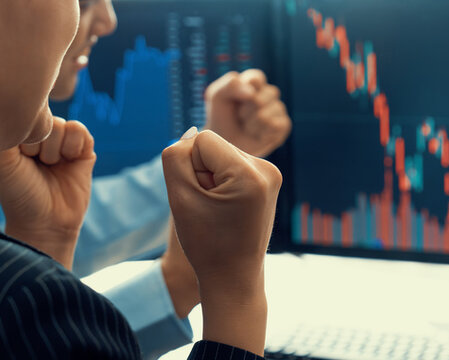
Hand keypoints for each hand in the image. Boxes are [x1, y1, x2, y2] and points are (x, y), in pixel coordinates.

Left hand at [0, 115, 95, 268]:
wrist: (45, 222)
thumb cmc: (19, 194)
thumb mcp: (4, 161)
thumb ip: (7, 132)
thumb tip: (15, 109)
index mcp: (21, 138)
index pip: (28, 116)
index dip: (24, 134)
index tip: (19, 156)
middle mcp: (42, 139)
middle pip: (48, 119)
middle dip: (41, 143)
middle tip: (36, 164)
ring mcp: (64, 145)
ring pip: (65, 125)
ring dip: (56, 149)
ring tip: (52, 166)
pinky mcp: (85, 152)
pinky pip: (82, 132)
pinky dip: (75, 146)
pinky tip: (69, 162)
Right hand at [162, 127, 281, 354]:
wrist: (234, 277)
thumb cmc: (206, 243)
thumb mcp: (180, 198)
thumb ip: (176, 157)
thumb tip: (191, 134)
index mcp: (250, 174)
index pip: (202, 140)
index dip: (190, 167)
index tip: (200, 199)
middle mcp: (267, 169)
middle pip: (213, 146)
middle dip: (202, 172)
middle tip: (210, 208)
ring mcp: (271, 175)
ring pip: (221, 155)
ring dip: (211, 178)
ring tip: (217, 210)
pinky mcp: (268, 180)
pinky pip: (232, 166)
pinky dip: (222, 183)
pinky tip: (226, 207)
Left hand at [205, 69, 291, 157]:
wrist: (226, 144)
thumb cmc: (221, 117)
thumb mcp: (217, 96)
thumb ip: (230, 85)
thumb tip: (252, 93)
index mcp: (253, 82)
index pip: (256, 78)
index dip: (247, 89)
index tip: (237, 97)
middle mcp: (268, 94)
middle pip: (264, 96)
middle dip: (246, 110)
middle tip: (240, 116)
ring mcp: (278, 109)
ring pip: (266, 114)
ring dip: (251, 124)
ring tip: (246, 127)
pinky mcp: (284, 125)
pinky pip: (276, 126)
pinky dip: (261, 133)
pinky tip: (257, 135)